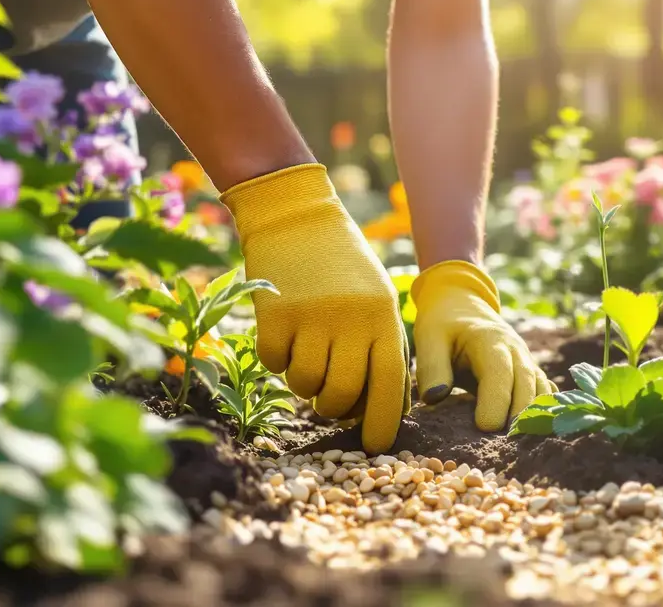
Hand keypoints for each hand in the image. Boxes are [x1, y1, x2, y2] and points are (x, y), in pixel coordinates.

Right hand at [220, 164, 409, 453]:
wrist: (296, 215)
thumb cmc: (342, 264)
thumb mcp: (377, 298)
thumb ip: (380, 346)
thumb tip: (380, 407)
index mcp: (384, 317)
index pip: (389, 386)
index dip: (382, 423)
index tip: (374, 446)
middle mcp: (351, 320)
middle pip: (341, 395)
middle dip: (332, 407)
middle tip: (327, 399)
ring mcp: (311, 317)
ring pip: (304, 385)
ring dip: (302, 383)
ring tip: (306, 357)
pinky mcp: (274, 314)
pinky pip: (273, 364)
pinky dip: (276, 360)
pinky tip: (284, 335)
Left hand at [411, 260, 554, 430]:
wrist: (462, 305)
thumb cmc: (443, 325)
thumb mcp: (429, 338)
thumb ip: (432, 367)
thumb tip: (436, 398)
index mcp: (490, 341)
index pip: (500, 374)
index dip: (496, 402)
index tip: (484, 428)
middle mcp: (516, 351)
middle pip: (526, 386)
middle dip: (518, 417)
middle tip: (504, 447)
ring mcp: (527, 361)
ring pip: (541, 392)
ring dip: (534, 419)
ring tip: (520, 447)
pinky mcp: (530, 372)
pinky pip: (545, 394)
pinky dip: (544, 413)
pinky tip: (535, 435)